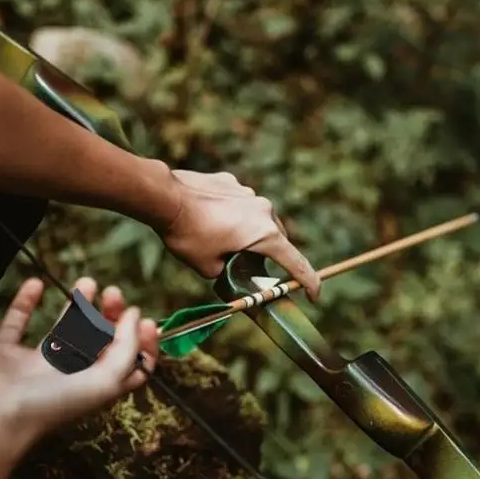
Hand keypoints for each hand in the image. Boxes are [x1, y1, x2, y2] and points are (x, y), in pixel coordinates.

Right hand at [0, 277, 157, 439]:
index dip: (140, 343)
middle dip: (111, 316)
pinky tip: (35, 284)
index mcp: (94, 389)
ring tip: (88, 282)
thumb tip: (135, 317)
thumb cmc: (47, 406)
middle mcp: (67, 378)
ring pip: (62, 329)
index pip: (128, 365)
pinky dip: (24, 303)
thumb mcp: (104, 382)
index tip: (144, 318)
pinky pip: (15, 324)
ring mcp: (34, 366)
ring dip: (78, 305)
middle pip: (99, 342)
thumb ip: (125, 348)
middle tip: (113, 293)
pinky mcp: (3, 354)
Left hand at [159, 170, 320, 299]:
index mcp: (265, 235)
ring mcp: (248, 193)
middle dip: (270, 257)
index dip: (308, 283)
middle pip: (277, 240)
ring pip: (258, 220)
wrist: (165, 197)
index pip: (296, 264)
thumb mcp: (209, 268)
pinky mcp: (231, 183)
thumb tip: (232, 272)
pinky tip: (209, 221)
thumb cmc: (188, 235)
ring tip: (222, 243)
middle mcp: (264, 210)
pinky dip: (233, 216)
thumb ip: (228, 274)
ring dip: (249, 234)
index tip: (314, 296)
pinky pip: (239, 204)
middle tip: (253, 270)